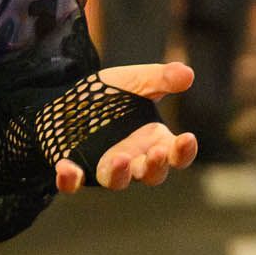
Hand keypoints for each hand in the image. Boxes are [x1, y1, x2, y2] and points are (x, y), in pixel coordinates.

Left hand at [54, 62, 198, 192]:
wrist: (70, 98)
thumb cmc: (111, 94)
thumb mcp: (135, 81)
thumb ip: (161, 79)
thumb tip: (188, 73)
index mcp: (153, 141)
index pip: (176, 155)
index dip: (184, 151)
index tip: (188, 137)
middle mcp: (133, 159)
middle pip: (150, 173)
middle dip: (155, 165)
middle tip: (157, 153)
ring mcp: (103, 166)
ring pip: (115, 180)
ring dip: (119, 174)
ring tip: (120, 160)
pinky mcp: (75, 168)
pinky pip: (73, 182)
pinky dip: (70, 180)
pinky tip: (67, 169)